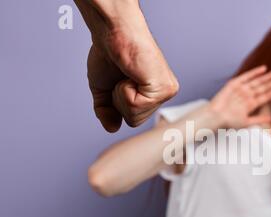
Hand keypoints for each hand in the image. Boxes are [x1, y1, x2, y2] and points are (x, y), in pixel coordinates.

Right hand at [75, 0, 178, 131]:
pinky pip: (135, 106)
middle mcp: (165, 94)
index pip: (132, 120)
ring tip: (127, 73)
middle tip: (122, 76)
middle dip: (118, 100)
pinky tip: (131, 73)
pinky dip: (124, 90)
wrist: (112, 33)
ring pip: (134, 116)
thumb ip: (107, 112)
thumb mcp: (103, 90)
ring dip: (121, 94)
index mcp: (154, 95)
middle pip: (134, 121)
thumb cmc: (110, 55)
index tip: (119, 79)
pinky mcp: (165, 88)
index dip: (116, 103)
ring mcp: (167, 92)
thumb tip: (113, 128)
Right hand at [208, 65, 270, 128]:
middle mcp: (248, 95)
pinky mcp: (234, 84)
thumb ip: (259, 120)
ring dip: (269, 77)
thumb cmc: (228, 122)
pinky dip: (254, 73)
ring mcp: (242, 89)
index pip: (268, 95)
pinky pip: (246, 77)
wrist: (215, 117)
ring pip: (258, 81)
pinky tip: (264, 69)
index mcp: (252, 103)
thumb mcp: (246, 123)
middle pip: (265, 87)